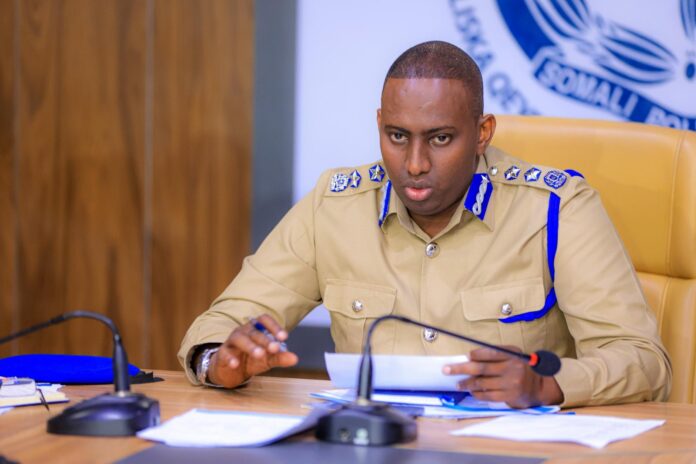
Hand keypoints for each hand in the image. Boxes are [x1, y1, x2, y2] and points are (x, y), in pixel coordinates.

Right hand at [207, 314, 297, 387]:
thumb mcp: (268, 359)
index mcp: (256, 329)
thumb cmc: (251, 359)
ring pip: (239, 339)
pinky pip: (225, 353)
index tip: (284, 337)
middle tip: (275, 348)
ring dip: (250, 346)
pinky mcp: (222, 353)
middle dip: (265, 340)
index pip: (264, 320)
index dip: (274, 326)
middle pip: (254, 331)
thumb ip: (280, 357)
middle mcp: (244, 331)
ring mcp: (232, 342)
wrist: (231, 371)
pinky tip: (235, 364)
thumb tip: (295, 358)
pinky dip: (230, 358)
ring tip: (259, 354)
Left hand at [442, 346, 563, 408]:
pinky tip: (471, 392)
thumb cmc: (521, 368)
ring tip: (458, 384)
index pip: (490, 352)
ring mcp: (511, 383)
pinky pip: (488, 395)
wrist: (540, 387)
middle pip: (481, 368)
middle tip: (446, 370)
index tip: (466, 356)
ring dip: (466, 384)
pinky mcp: (509, 396)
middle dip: (460, 369)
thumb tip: (469, 358)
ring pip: (482, 383)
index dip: (476, 354)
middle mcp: (512, 368)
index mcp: (512, 354)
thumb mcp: (514, 356)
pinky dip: (477, 393)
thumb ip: (496, 355)